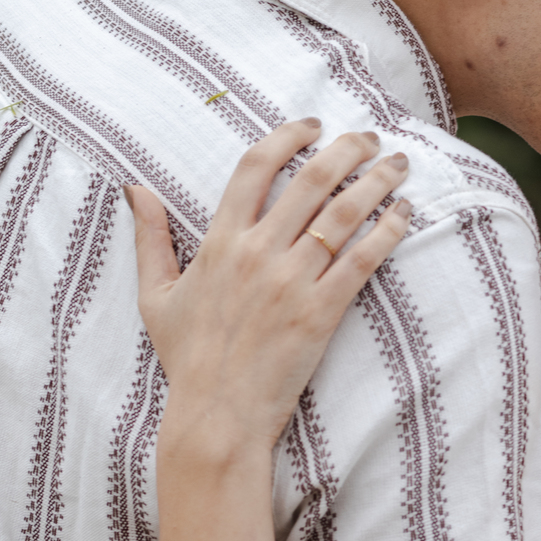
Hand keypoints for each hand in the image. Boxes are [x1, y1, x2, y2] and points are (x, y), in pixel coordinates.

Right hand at [127, 119, 411, 457]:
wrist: (217, 416)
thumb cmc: (188, 358)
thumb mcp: (156, 295)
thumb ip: (150, 238)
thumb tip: (135, 188)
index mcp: (219, 242)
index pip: (255, 167)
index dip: (288, 136)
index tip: (313, 124)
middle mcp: (257, 253)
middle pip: (311, 179)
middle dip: (347, 148)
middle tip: (370, 137)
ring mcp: (291, 281)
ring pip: (343, 212)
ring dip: (377, 180)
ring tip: (399, 163)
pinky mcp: (322, 310)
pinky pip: (363, 258)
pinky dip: (389, 229)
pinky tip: (406, 212)